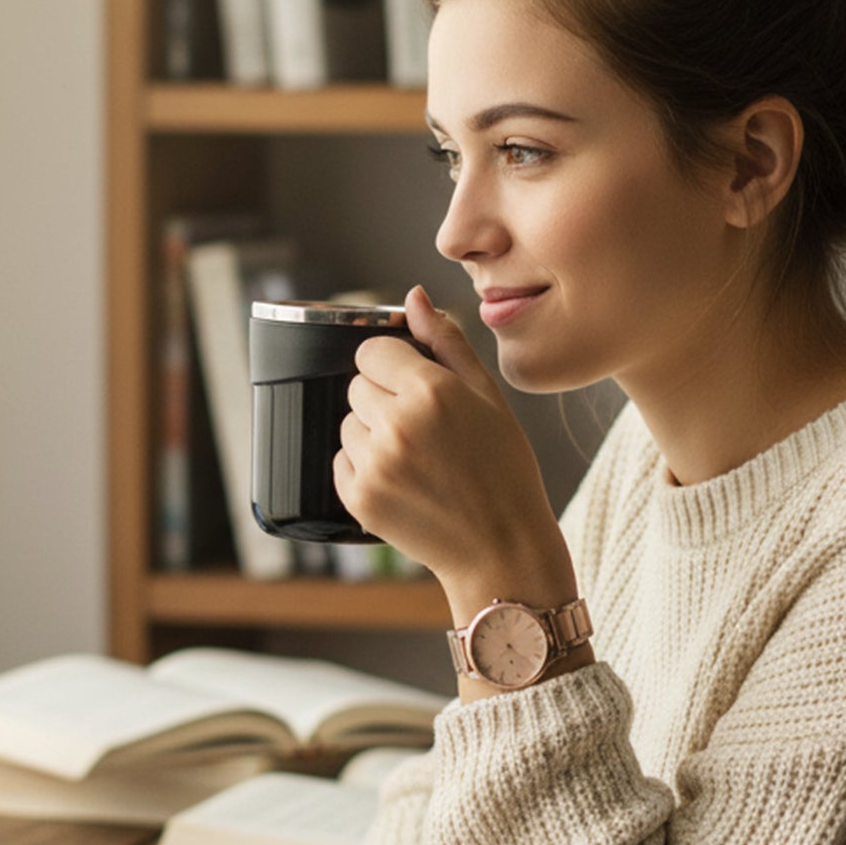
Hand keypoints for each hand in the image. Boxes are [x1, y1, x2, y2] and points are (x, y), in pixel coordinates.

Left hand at [334, 286, 575, 616]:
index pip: (372, 351)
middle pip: (357, 386)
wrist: (501, 548)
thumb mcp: (488, 397)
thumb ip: (446, 342)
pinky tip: (403, 482)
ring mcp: (375, 463)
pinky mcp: (359, 497)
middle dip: (383, 399)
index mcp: (430, 391)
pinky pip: (341, 461)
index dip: (392, 365)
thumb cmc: (504, 472)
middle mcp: (397, 424)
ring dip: (372, 434)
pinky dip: (364, 468)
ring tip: (416, 459)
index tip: (412, 385)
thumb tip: (414, 297)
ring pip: (347, 424)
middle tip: (423, 430)